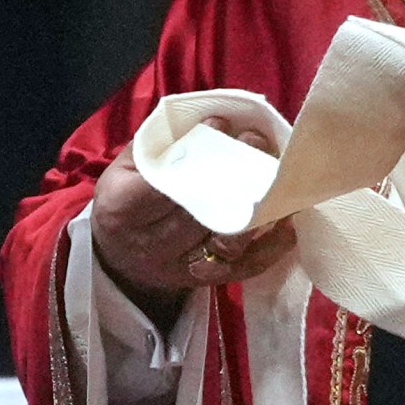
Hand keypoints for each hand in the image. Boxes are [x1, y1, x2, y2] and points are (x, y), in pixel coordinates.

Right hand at [90, 118, 298, 322]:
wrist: (117, 259)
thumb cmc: (126, 202)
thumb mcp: (125, 169)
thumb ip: (159, 146)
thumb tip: (209, 122)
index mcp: (123, 208)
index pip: (164, 183)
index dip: (196, 154)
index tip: (221, 125)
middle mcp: (150, 244)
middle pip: (199, 213)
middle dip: (233, 175)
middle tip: (258, 143)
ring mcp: (179, 267)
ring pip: (225, 243)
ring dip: (257, 211)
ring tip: (276, 178)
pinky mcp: (204, 282)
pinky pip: (243, 269)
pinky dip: (269, 248)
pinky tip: (287, 222)